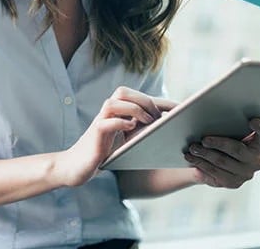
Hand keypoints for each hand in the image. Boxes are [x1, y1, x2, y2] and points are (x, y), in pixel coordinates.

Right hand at [54, 87, 176, 187]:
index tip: (182, 109)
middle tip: (158, 118)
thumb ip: (141, 132)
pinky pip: (106, 122)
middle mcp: (107, 114)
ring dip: (134, 109)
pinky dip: (121, 122)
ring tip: (147, 121)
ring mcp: (100, 122)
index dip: (161, 101)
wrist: (77, 167)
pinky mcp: (94, 135)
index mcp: (117, 113)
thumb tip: (169, 129)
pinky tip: (131, 129)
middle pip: (123, 91)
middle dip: (145, 101)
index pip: (139, 97)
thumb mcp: (127, 141)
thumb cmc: (104, 154)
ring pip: (114, 102)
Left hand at [184, 118, 259, 188]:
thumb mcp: (225, 127)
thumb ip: (224, 119)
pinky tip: (191, 158)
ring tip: (192, 148)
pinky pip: (215, 173)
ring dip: (205, 154)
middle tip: (203, 139)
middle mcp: (257, 158)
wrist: (213, 160)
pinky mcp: (234, 183)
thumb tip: (202, 108)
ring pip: (223, 162)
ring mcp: (246, 173)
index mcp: (259, 141)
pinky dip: (201, 164)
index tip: (252, 121)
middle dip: (218, 143)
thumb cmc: (221, 137)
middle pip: (238, 149)